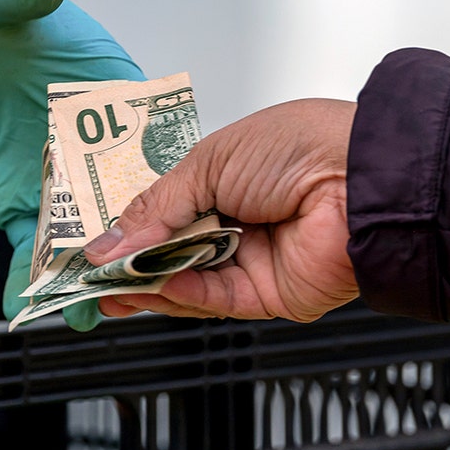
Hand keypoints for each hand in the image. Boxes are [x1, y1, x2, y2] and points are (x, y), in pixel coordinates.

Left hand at [0, 0, 143, 329]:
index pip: (146, 136)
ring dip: (87, 272)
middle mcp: (89, 140)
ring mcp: (53, 175)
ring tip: (91, 307)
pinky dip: (32, 275)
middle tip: (131, 277)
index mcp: (107, 87)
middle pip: (124, 198)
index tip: (160, 211)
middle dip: (130, 242)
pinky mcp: (14, 199)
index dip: (156, 176)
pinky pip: (30, 244)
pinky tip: (34, 302)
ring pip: (83, 231)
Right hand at [83, 99, 359, 322]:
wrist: (362, 180)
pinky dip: (182, 295)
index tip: (91, 243)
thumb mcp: (209, 163)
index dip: (128, 229)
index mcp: (226, 180)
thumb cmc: (299, 149)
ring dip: (146, 285)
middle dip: (128, 265)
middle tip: (87, 275)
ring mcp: (253, 262)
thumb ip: (156, 208)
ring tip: (106, 285)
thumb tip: (108, 244)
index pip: (165, 212)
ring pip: (187, 283)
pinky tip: (153, 287)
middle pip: (170, 253)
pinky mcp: (269, 297)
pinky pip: (216, 300)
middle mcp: (238, 223)